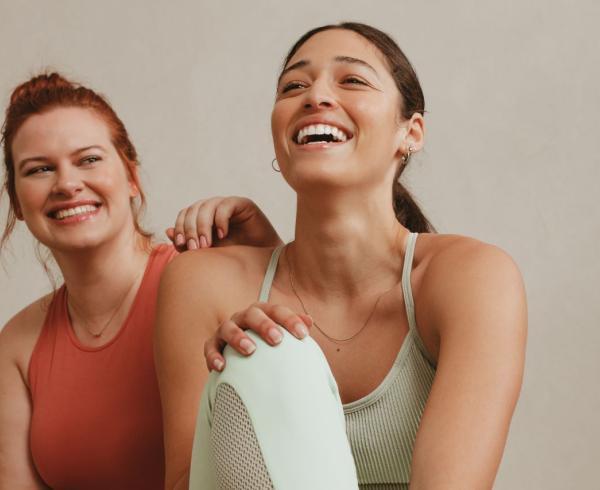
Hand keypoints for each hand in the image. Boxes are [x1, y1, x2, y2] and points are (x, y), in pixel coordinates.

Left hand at [166, 196, 281, 251]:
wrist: (259, 261)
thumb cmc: (233, 257)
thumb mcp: (207, 253)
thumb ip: (188, 244)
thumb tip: (167, 231)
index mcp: (201, 217)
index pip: (184, 215)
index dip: (180, 228)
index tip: (182, 245)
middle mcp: (212, 208)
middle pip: (192, 210)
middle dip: (191, 229)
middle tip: (196, 248)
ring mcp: (226, 205)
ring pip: (206, 206)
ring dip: (203, 226)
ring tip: (207, 245)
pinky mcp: (242, 204)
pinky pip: (225, 206)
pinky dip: (220, 220)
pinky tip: (222, 235)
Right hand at [204, 302, 312, 371]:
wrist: (238, 352)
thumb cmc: (266, 342)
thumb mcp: (280, 332)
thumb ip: (294, 326)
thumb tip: (309, 320)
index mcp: (263, 312)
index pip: (277, 310)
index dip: (290, 320)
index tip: (303, 334)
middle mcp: (243, 317)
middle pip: (252, 314)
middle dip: (265, 325)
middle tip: (277, 339)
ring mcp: (226, 329)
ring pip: (229, 327)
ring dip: (238, 337)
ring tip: (250, 350)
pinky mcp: (213, 344)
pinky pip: (210, 347)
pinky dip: (213, 356)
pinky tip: (221, 366)